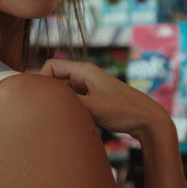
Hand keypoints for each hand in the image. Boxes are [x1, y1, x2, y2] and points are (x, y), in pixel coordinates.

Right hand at [40, 58, 168, 138]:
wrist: (148, 120)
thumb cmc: (123, 110)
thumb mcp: (92, 107)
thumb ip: (67, 102)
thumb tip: (43, 100)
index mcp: (84, 71)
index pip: (51, 66)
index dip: (41, 80)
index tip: (39, 99)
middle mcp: (85, 76)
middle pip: (55, 79)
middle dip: (49, 94)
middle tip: (45, 111)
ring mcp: (89, 88)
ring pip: (64, 92)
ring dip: (60, 103)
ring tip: (60, 118)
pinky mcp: (94, 100)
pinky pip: (73, 101)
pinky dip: (69, 109)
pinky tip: (72, 121)